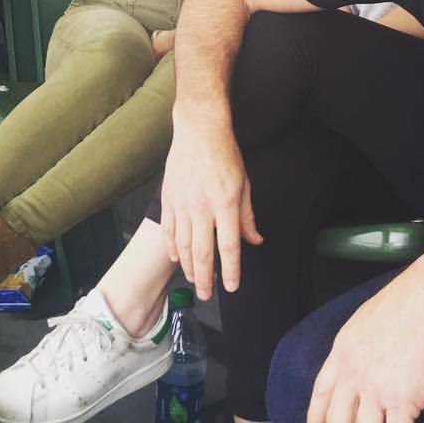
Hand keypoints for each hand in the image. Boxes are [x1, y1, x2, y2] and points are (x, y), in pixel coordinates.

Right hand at [159, 105, 261, 299]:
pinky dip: (172, 248)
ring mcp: (182, 203)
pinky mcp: (168, 198)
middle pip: (203, 253)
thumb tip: (255, 241)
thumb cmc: (224, 155)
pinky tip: (176, 258)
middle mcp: (202, 207)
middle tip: (206, 294)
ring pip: (183, 245)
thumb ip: (247, 217)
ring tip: (193, 280)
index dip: (231, 271)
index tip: (231, 286)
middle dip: (205, 279)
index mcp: (226, 204)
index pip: (229, 247)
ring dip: (188, 267)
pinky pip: (168, 230)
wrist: (199, 130)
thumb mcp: (244, 185)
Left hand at [306, 255, 423, 422]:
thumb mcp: (368, 320)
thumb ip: (360, 347)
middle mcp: (353, 372)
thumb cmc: (409, 303)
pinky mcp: (403, 401)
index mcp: (343, 351)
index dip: (317, 416)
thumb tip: (363, 364)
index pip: (321, 393)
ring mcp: (376, 389)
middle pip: (336, 419)